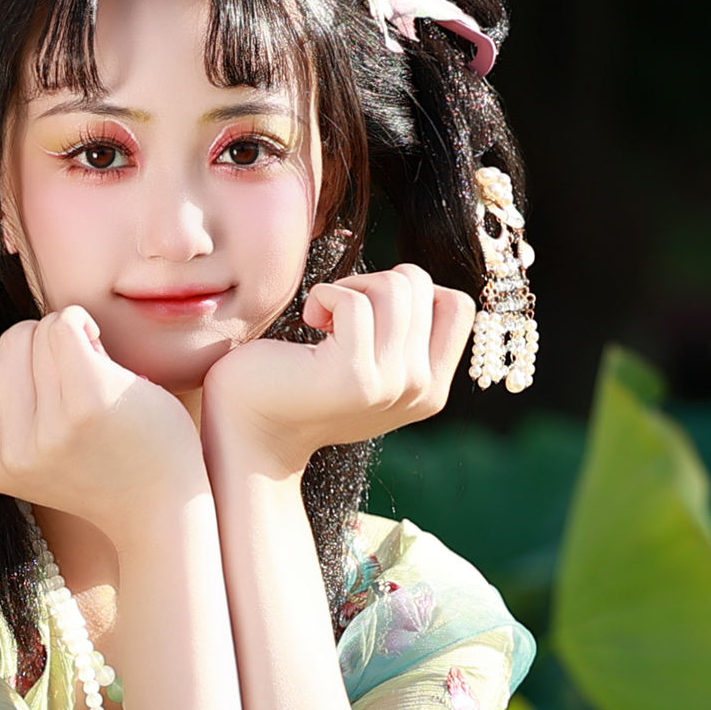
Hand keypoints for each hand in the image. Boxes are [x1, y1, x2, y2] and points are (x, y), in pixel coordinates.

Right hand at [0, 310, 208, 539]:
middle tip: (63, 367)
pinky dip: (80, 322)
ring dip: (64, 333)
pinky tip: (99, 345)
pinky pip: (65, 326)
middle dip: (34, 341)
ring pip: (37, 332)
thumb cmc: (106, 470)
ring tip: (90, 364)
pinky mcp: (88, 401)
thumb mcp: (35, 458)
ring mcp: (51, 427)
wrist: (163, 508)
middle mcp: (16, 452)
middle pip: (5, 347)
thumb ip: (2, 417)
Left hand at [203, 264, 474, 474]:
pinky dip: (324, 295)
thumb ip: (404, 336)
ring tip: (324, 317)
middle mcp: (420, 391)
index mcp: (431, 389)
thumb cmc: (301, 385)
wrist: (251, 428)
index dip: (413, 290)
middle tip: (340, 313)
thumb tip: (419, 283)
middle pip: (421, 286)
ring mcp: (391, 386)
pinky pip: (353, 301)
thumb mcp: (369, 364)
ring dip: (350, 286)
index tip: (374, 312)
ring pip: (395, 287)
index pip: (459, 306)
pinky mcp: (354, 376)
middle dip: (374, 282)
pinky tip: (308, 320)